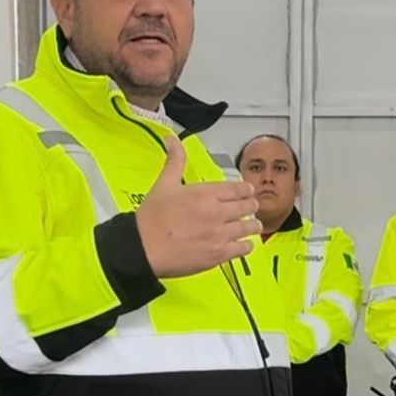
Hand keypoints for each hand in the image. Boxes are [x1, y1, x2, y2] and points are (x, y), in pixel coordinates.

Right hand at [136, 135, 261, 276]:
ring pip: (250, 227)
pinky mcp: (219, 254)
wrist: (143, 248)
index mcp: (206, 194)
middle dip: (251, 205)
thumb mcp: (164, 184)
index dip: (247, 190)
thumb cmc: (151, 219)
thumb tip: (173, 140)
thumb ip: (175, 160)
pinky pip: (244, 248)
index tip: (248, 191)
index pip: (240, 188)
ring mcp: (220, 234)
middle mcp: (216, 213)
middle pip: (249, 206)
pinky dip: (246, 245)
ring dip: (252, 225)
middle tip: (250, 207)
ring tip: (251, 225)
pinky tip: (243, 244)